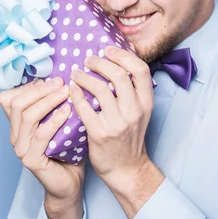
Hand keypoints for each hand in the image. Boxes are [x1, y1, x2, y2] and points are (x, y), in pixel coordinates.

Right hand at [0, 78, 84, 218]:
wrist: (70, 181)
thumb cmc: (68, 149)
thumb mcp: (61, 121)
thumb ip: (57, 103)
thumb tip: (65, 77)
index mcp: (18, 124)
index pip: (9, 98)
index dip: (29, 86)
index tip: (51, 80)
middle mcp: (15, 135)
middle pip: (17, 103)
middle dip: (40, 89)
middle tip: (62, 82)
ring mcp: (21, 148)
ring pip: (27, 116)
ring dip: (48, 100)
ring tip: (66, 93)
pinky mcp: (31, 160)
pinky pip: (41, 135)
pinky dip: (54, 120)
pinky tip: (68, 111)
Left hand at [69, 45, 154, 181]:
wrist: (126, 168)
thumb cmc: (130, 136)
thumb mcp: (140, 111)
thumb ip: (132, 90)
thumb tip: (117, 60)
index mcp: (146, 103)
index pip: (141, 70)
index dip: (123, 56)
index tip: (108, 50)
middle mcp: (134, 111)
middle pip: (119, 75)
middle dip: (100, 62)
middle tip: (88, 59)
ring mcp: (118, 123)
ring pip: (100, 89)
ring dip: (85, 77)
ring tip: (76, 73)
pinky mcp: (100, 133)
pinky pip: (85, 108)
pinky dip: (76, 95)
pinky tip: (71, 90)